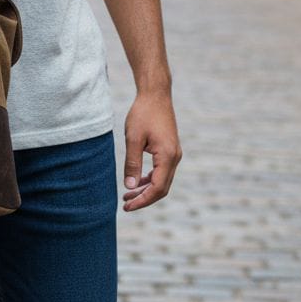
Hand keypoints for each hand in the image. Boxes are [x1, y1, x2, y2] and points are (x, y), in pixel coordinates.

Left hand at [122, 89, 181, 211]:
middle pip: (162, 188)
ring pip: (162, 181)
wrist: (155, 94)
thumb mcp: (133, 138)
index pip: (157, 188)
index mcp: (167, 157)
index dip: (142, 201)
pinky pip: (162, 171)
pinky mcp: (170, 150)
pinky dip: (150, 179)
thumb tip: (130, 187)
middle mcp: (174, 158)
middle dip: (144, 199)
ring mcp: (174, 154)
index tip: (127, 206)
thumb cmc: (143, 113)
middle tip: (125, 205)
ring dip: (146, 190)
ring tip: (128, 195)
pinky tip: (137, 182)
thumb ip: (132, 163)